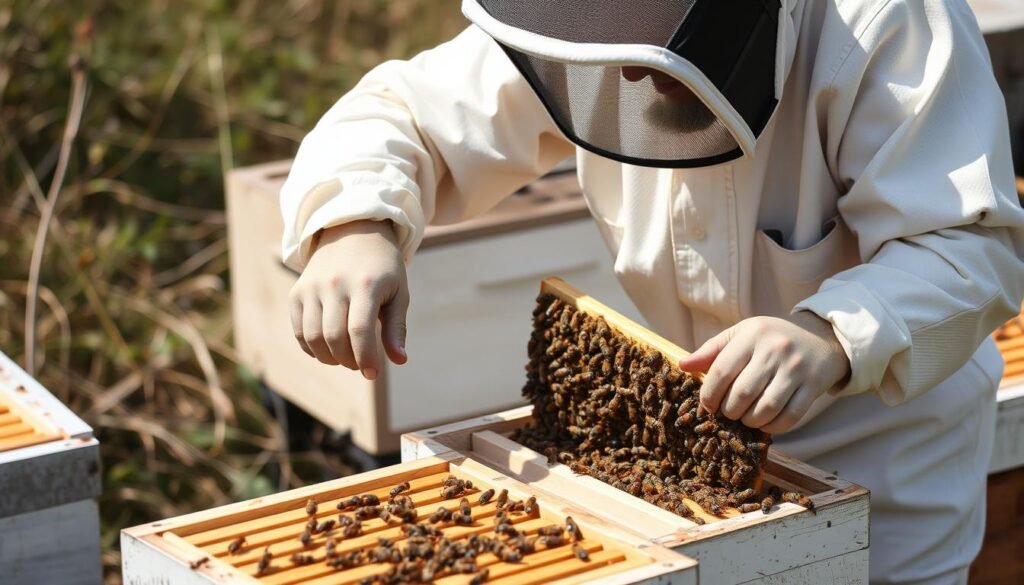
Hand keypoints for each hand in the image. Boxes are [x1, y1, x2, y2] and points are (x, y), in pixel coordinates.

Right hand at [289, 220, 408, 378]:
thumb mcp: (398, 292)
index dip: (365, 358)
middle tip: (360, 363)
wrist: (352, 231)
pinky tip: (328, 349)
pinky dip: (312, 348)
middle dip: (348, 360)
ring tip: (345, 357)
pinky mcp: (297, 292)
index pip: (360, 331)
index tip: (373, 373)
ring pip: (313, 337)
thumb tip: (400, 361)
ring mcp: (312, 287)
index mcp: (365, 284)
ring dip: (329, 358)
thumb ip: (397, 327)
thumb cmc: (383, 268)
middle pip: (333, 337)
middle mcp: (334, 284)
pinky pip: (299, 331)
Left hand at [677, 313, 849, 432]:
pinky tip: (764, 423)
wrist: (820, 339)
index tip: (708, 405)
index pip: (722, 371)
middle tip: (728, 413)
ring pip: (766, 408)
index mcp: (752, 334)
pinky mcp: (814, 386)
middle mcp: (775, 350)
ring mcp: (796, 369)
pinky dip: (773, 426)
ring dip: (750, 421)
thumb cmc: (771, 339)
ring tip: (745, 418)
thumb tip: (683, 365)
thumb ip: (712, 350)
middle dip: (729, 411)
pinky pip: (790, 417)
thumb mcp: (741, 335)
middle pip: (742, 394)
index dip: (709, 395)